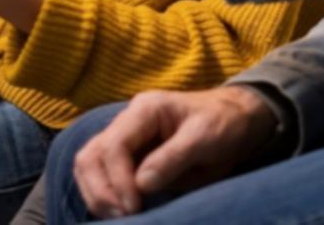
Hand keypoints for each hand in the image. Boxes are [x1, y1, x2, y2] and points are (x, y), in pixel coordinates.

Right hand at [73, 87, 276, 217]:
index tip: (134, 207)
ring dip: (97, 195)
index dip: (118, 180)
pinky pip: (100, 175)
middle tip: (124, 218)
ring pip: (88, 166)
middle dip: (101, 191)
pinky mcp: (128, 157)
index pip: (114, 145)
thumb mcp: (204, 138)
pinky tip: (117, 212)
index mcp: (145, 109)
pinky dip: (103, 195)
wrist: (234, 121)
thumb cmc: (222, 124)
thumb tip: (141, 185)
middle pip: (91, 155)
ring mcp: (125, 139)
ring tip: (119, 218)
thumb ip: (173, 158)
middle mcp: (127, 122)